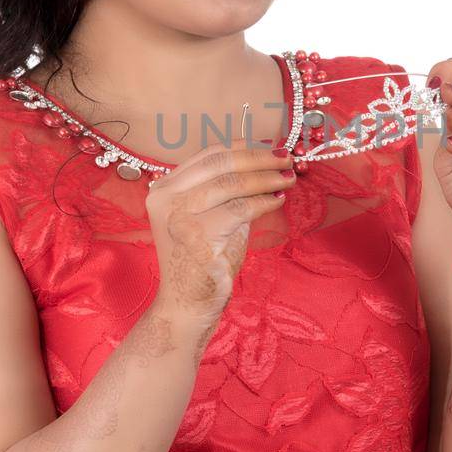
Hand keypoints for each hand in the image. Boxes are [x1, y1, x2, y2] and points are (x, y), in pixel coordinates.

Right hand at [145, 136, 295, 326]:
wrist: (186, 303)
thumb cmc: (201, 260)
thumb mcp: (207, 214)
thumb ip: (224, 189)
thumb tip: (263, 161)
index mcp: (164, 189)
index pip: (208, 155)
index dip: (244, 148)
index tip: (271, 148)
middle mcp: (165, 198)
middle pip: (221, 163)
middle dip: (260, 158)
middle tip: (287, 158)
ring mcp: (179, 215)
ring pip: (232, 183)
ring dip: (266, 178)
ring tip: (288, 179)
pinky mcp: (198, 234)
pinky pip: (240, 208)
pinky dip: (264, 202)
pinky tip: (277, 201)